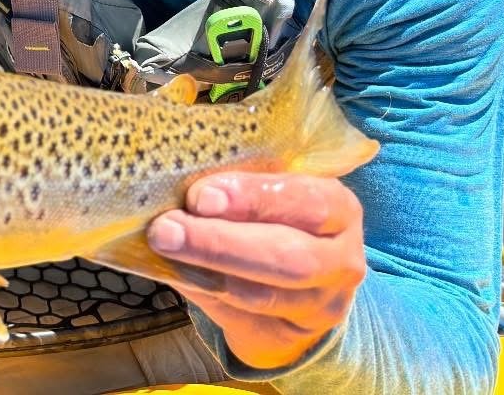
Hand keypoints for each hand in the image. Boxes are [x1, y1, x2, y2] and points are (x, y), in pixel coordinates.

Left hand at [147, 171, 366, 370]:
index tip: (201, 196)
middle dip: (221, 242)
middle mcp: (341, 259)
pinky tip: (171, 271)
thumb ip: (238, 184)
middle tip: (167, 228)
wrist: (298, 287)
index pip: (307, 201)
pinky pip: (240, 315)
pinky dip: (201, 289)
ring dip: (205, 269)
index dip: (254, 198)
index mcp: (338, 207)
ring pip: (263, 294)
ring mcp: (322, 304)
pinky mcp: (292, 334)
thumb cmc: (274, 219)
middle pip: (289, 257)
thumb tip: (175, 169)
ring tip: (163, 245)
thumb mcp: (271, 192)